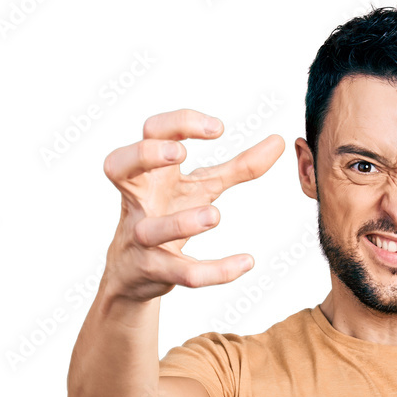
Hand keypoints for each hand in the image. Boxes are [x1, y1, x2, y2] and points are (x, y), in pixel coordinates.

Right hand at [102, 108, 284, 301]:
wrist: (135, 271)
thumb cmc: (167, 214)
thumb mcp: (202, 187)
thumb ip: (239, 166)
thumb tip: (278, 141)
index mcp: (150, 172)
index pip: (152, 132)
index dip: (178, 123)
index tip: (218, 129)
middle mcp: (139, 200)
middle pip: (119, 165)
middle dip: (146, 155)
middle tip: (179, 153)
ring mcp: (142, 237)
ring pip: (152, 229)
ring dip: (182, 222)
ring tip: (215, 215)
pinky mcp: (156, 271)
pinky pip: (184, 273)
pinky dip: (216, 271)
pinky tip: (247, 262)